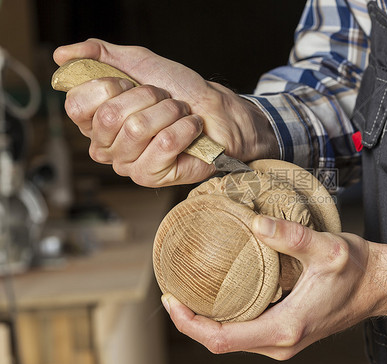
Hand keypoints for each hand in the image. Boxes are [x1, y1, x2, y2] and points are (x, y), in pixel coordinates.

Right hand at [53, 39, 277, 186]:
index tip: (130, 82)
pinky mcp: (152, 177)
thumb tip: (62, 55)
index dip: (107, 86)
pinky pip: (163, 144)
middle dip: (146, 96)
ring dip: (168, 111)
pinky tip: (191, 129)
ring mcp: (127, 164)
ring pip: (137, 129)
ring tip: (180, 112)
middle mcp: (105, 146)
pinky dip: (184, 128)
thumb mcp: (138, 63)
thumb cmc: (178, 90)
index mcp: (95, 121)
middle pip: (109, 116)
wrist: (216, 110)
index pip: (77, 105)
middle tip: (164, 99)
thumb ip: (99, 55)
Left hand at [161, 215, 386, 359]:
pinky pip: (247, 332)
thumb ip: (292, 237)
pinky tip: (220, 295)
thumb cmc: (358, 268)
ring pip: (233, 340)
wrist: (381, 285)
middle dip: (192, 320)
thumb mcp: (328, 248)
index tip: (170, 299)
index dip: (189, 323)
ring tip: (189, 291)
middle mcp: (282, 341)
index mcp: (286, 326)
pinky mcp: (289, 332)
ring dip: (208, 320)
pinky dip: (227, 318)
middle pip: (222, 342)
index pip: (222, 338)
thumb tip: (256, 224)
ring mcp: (285, 341)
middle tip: (173, 289)